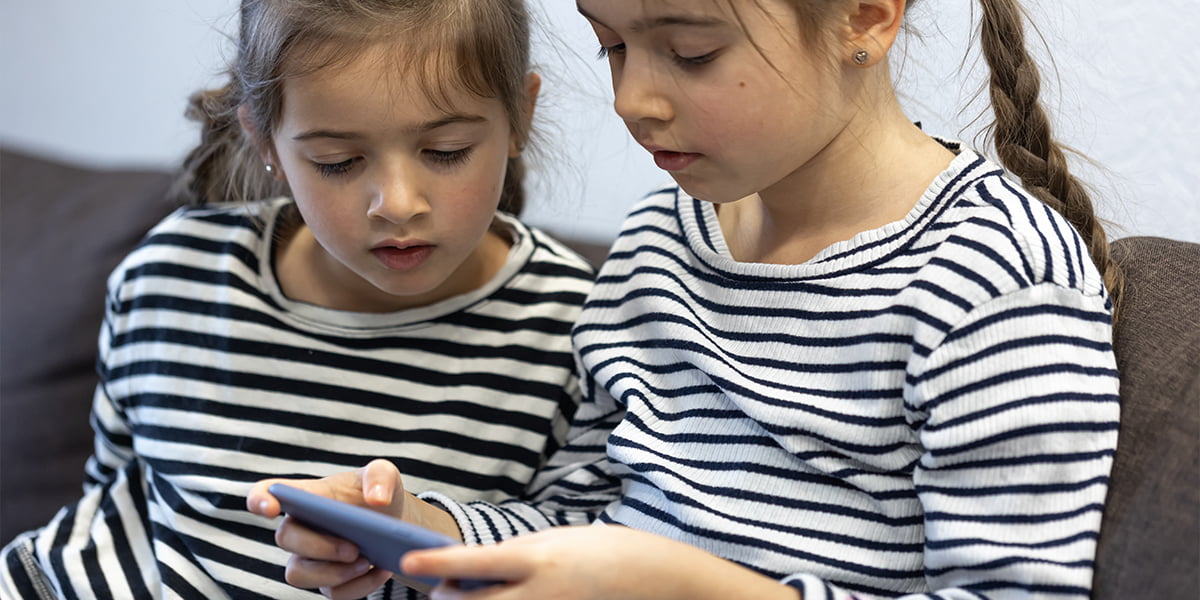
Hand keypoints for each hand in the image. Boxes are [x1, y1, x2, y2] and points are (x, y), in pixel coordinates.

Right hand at [246, 459, 460, 598]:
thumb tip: (376, 500)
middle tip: (354, 549)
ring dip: (333, 573)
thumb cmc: (378, 494)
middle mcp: (301, 527)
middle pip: (284, 538)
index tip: (270, 508)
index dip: (259, 499)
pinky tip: (381, 570)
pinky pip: (332, 593)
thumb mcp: (385, 475)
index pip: (266, 492)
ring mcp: (310, 557)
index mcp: (307, 495)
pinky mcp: (328, 581)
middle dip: (318, 547)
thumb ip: (380, 476)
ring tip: (367, 562)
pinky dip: (359, 586)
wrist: (397, 522)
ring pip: (298, 575)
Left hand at [400, 525, 799, 599]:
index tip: (406, 563)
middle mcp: (539, 594)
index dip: (436, 563)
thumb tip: (472, 570)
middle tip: (444, 591)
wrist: (664, 583)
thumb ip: (517, 557)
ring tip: (471, 598)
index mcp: (540, 559)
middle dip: (446, 599)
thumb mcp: (561, 541)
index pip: (473, 561)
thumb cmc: (611, 554)